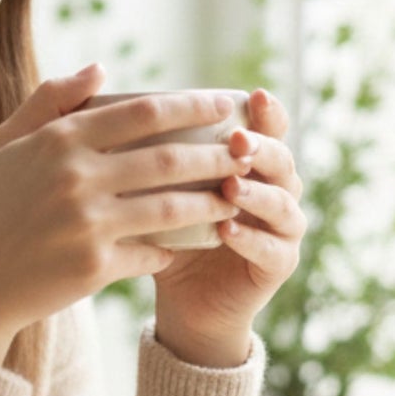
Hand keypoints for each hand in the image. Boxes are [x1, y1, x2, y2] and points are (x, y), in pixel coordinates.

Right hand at [0, 66, 241, 363]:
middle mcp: (75, 178)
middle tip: (248, 151)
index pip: (142, 112)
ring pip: (173, 207)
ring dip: (212, 201)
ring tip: (236, 196)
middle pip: (170, 159)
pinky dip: (175, 248)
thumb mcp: (4, 145)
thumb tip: (101, 68)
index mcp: (58, 141)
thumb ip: (51, 101)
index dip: (192, 107)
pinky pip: (153, 252)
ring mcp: (87, 224)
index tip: (225, 106)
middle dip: (218, 154)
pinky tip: (192, 244)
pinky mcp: (94, 267)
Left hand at [150, 88, 305, 365]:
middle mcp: (275, 190)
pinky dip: (250, 238)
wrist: (181, 299)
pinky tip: (228, 230)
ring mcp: (281, 229)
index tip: (253, 96)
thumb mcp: (156, 189)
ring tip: (231, 185)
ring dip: (257, 191)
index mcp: (252, 165)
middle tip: (236, 141)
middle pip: (282, 159)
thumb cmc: (168, 233)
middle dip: (261, 148)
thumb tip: (112, 103)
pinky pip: (273, 249)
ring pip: (282, 202)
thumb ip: (148, 151)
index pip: (268, 130)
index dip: (267, 113)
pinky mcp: (278, 265)